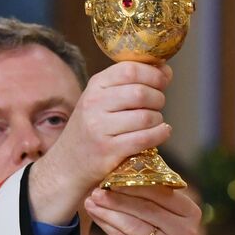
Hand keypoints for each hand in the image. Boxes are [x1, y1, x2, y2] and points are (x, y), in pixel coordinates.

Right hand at [28, 61, 173, 223]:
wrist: (68, 164)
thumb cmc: (92, 129)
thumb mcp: (103, 100)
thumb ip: (132, 84)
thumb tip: (166, 71)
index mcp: (95, 86)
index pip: (129, 69)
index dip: (153, 73)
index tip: (163, 80)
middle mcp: (94, 104)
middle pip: (140, 92)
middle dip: (158, 98)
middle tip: (158, 105)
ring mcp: (100, 128)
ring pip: (145, 116)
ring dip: (159, 119)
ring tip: (155, 122)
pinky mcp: (109, 150)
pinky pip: (145, 138)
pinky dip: (160, 134)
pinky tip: (162, 132)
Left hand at [84, 185, 201, 234]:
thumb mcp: (170, 223)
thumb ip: (154, 201)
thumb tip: (122, 174)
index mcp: (190, 214)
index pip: (161, 192)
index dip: (135, 182)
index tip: (114, 174)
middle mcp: (183, 231)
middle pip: (145, 206)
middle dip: (118, 195)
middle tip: (98, 188)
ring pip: (131, 222)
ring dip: (108, 210)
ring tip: (91, 200)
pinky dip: (106, 224)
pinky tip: (96, 215)